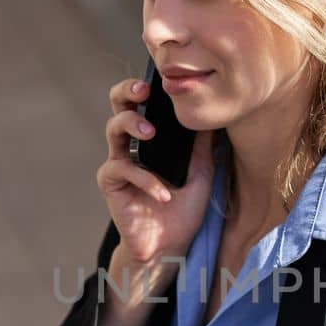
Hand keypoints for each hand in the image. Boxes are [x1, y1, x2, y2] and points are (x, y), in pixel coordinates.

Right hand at [97, 76, 216, 265]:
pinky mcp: (111, 183)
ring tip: (149, 132)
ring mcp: (119, 162)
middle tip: (144, 90)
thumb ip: (204, 146)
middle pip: (119, 106)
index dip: (149, 87)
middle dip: (127, 91)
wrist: (170, 246)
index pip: (145, 104)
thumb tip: (214, 115)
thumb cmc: (183, 211)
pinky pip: (122, 169)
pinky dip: (145, 179)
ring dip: (130, 124)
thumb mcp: (202, 174)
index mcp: (151, 139)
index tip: (165, 79)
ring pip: (112, 129)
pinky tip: (163, 194)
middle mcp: (132, 146)